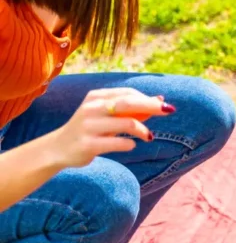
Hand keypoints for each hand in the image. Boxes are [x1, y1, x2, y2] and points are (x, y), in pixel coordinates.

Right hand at [44, 89, 173, 169]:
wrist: (58, 149)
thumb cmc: (90, 129)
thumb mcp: (108, 115)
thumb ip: (131, 108)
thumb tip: (160, 99)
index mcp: (96, 97)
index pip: (128, 93)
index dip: (148, 99)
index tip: (163, 106)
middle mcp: (91, 108)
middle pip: (129, 102)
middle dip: (152, 106)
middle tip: (169, 111)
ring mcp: (88, 126)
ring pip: (127, 123)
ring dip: (143, 130)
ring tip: (148, 136)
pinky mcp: (87, 145)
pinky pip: (118, 142)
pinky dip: (130, 143)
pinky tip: (131, 144)